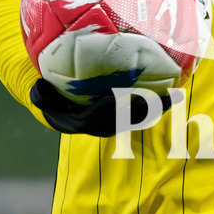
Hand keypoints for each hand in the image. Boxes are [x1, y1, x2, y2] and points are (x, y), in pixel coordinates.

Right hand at [30, 78, 171, 136]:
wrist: (57, 108)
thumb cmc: (50, 97)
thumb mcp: (40, 95)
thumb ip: (39, 94)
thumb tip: (40, 85)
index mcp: (80, 123)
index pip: (96, 117)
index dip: (108, 109)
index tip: (119, 97)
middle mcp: (100, 127)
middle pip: (124, 120)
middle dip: (143, 109)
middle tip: (161, 96)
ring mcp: (113, 124)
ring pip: (137, 119)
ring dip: (156, 109)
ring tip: (174, 96)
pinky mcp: (123, 119)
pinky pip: (142, 114)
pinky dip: (156, 106)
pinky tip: (171, 94)